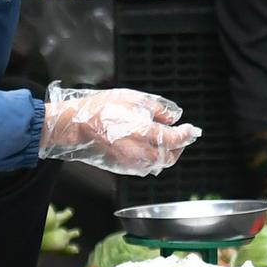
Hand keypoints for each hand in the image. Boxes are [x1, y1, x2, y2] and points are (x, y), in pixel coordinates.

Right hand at [40, 87, 199, 175]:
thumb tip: (173, 118)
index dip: (187, 135)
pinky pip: (145, 167)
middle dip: (179, 148)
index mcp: (141, 132)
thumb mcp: (132, 99)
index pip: (174, 139)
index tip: (192, 129)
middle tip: (181, 136)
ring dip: (166, 154)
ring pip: (158, 164)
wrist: (74, 125)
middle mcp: (137, 150)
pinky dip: (153, 160)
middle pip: (169, 157)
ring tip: (166, 141)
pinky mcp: (122, 167)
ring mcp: (129, 162)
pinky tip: (150, 148)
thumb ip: (157, 109)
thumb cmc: (100, 109)